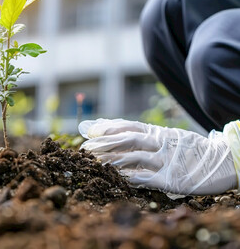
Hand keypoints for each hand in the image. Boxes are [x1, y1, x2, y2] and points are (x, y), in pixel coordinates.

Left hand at [79, 119, 236, 197]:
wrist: (221, 160)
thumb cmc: (188, 149)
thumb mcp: (167, 136)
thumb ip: (144, 134)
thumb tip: (121, 131)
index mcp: (158, 132)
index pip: (128, 125)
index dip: (107, 127)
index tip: (88, 129)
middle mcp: (160, 143)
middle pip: (127, 139)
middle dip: (103, 142)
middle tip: (84, 147)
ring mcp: (166, 160)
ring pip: (134, 156)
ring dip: (111, 159)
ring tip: (93, 162)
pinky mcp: (172, 179)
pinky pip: (146, 177)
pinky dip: (129, 176)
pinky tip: (114, 177)